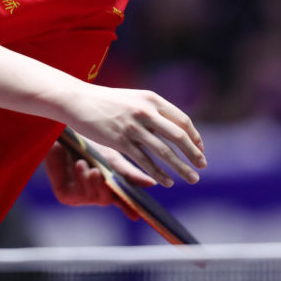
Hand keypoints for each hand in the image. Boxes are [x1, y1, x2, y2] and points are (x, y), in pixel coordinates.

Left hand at [44, 140, 152, 218]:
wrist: (62, 133)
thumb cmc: (87, 144)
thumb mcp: (111, 157)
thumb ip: (129, 173)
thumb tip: (152, 184)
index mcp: (109, 185)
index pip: (123, 200)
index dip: (130, 208)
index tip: (138, 215)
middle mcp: (96, 192)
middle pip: (110, 199)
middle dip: (109, 189)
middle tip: (105, 176)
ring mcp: (80, 195)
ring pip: (95, 197)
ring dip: (95, 181)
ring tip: (91, 166)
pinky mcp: (65, 195)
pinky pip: (77, 194)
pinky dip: (82, 179)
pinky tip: (80, 165)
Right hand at [61, 86, 206, 187]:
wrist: (78, 100)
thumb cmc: (107, 101)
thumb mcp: (135, 99)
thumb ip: (153, 111)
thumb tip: (174, 128)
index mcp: (152, 99)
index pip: (182, 120)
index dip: (195, 137)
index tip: (201, 149)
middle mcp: (146, 111)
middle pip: (178, 136)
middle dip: (194, 153)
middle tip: (203, 166)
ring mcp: (133, 126)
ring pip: (164, 152)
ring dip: (181, 168)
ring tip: (192, 179)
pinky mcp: (120, 141)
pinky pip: (145, 161)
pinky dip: (158, 173)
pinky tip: (167, 182)